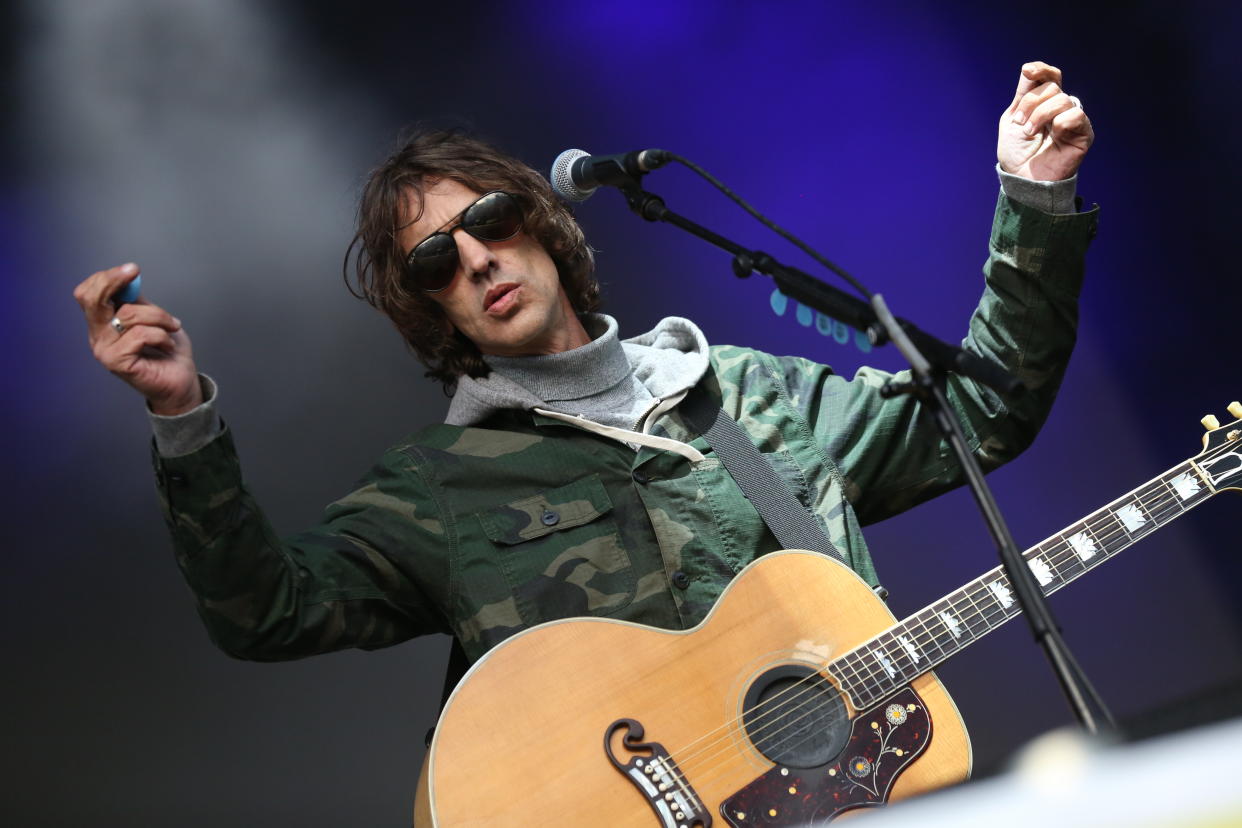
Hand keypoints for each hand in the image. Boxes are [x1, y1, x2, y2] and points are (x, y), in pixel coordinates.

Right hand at [73, 263, 203, 414]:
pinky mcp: (116, 362)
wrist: (181, 382)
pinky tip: (168, 346)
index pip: (88, 294)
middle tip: (135, 272)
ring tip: (172, 328)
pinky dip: (162, 336)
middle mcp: (98, 336)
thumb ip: (136, 300)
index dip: (106, 278)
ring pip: (128, 315)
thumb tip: (129, 277)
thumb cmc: (168, 351)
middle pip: (91, 299)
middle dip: (114, 280)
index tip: (132, 269)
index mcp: (104, 324)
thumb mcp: (152, 318)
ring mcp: (104, 350)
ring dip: (159, 317)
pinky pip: (140, 334)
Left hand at [998, 61, 1093, 180]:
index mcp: (1045, 102)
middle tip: (1020, 123)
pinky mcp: (1084, 134)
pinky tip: (1053, 135)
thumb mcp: (1012, 119)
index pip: (1050, 76)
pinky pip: (1076, 115)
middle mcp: (1061, 108)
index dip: (1041, 70)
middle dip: (1031, 103)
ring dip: (1040, 115)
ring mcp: (1073, 120)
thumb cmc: (1017, 153)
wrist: (1021, 179)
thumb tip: (1028, 69)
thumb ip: (1023, 94)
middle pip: (1052, 87)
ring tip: (1029, 132)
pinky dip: (1060, 122)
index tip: (1027, 71)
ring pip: (1062, 99)